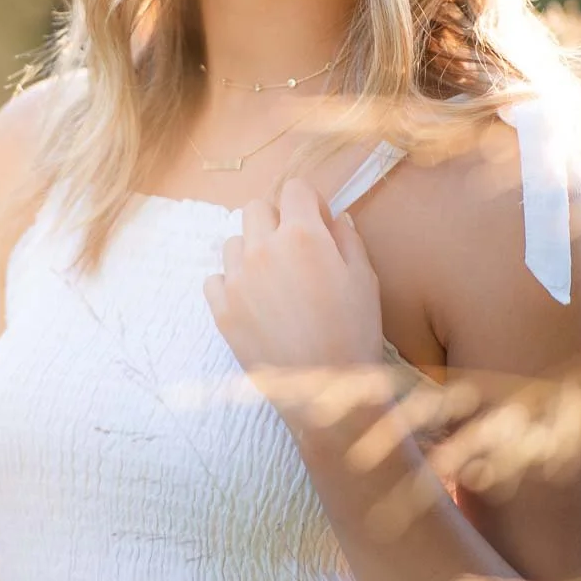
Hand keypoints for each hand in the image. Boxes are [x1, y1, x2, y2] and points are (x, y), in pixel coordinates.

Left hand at [203, 177, 386, 407]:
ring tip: (275, 281)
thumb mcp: (365, 278)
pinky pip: (215, 279)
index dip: (309, 201)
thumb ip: (347, 238)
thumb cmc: (354, 332)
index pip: (294, 188)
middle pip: (256, 208)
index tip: (317, 222)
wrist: (326, 391)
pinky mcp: (221, 311)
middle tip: (294, 250)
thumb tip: (334, 218)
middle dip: (276, 219)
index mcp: (301, 235)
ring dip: (252, 251)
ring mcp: (236, 281)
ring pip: (234, 243)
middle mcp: (262, 250)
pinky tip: (255, 302)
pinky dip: (232, 284)